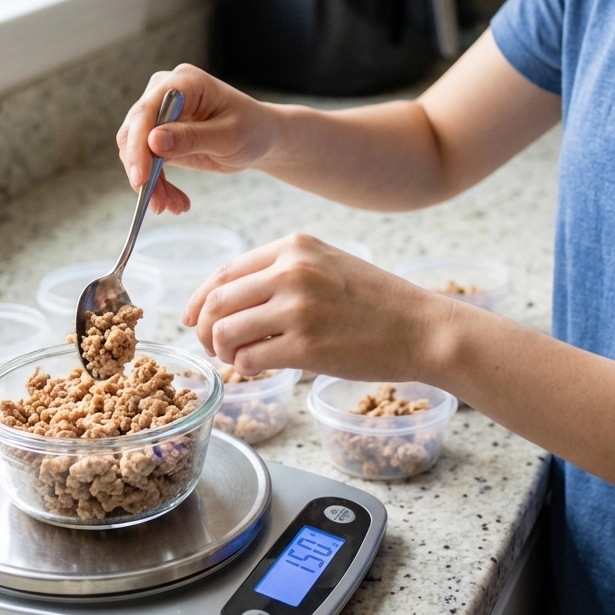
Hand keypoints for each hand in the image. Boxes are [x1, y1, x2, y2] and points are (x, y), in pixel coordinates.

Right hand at [116, 64, 276, 214]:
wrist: (261, 137)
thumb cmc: (252, 129)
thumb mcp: (228, 136)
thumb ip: (192, 138)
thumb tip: (153, 141)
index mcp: (183, 82)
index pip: (147, 111)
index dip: (138, 145)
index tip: (142, 178)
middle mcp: (164, 93)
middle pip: (134, 132)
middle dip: (143, 171)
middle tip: (157, 204)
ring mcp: (160, 114)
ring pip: (137, 151)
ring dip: (151, 184)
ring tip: (173, 207)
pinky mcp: (160, 135)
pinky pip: (147, 162)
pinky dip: (157, 184)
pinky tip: (175, 201)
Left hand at [182, 234, 454, 381]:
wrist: (422, 328)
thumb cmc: (377, 302)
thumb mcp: (329, 264)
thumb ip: (283, 271)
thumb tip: (229, 299)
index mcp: (294, 246)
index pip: (225, 271)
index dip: (199, 298)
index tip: (192, 318)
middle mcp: (291, 271)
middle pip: (217, 301)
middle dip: (204, 329)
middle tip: (212, 346)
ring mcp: (298, 308)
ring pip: (225, 331)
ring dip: (222, 351)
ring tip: (235, 359)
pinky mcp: (306, 345)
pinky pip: (249, 359)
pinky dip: (244, 367)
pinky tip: (258, 368)